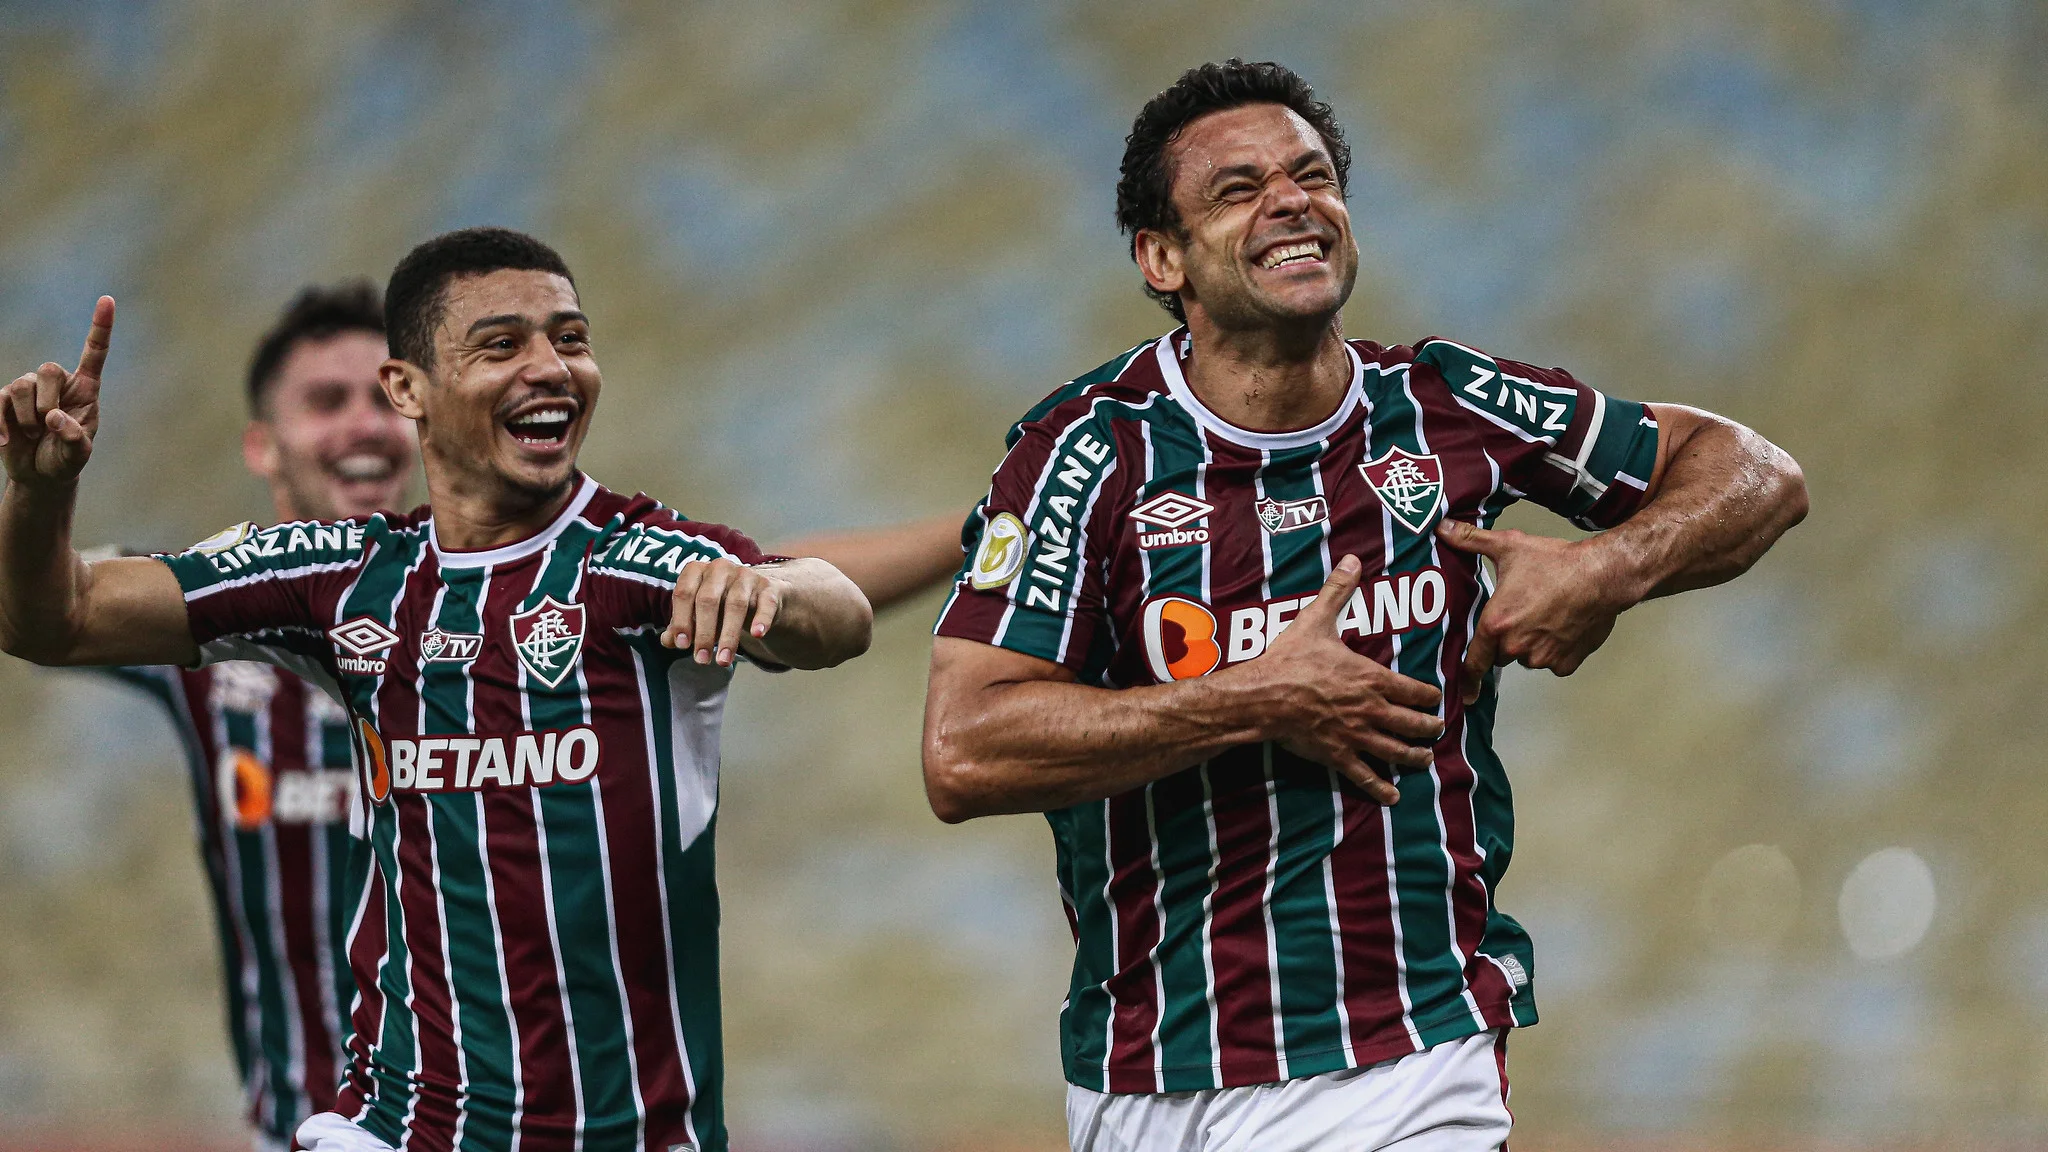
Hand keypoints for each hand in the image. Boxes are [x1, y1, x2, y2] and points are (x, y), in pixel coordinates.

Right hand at [0, 297, 111, 487]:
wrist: (39, 473)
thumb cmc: (65, 460)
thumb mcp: (77, 455)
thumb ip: (73, 438)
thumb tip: (53, 417)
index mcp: (86, 388)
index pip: (94, 352)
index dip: (100, 326)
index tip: (108, 299)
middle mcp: (58, 383)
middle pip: (47, 369)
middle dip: (47, 399)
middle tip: (47, 424)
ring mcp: (29, 389)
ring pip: (21, 384)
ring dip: (26, 416)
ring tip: (33, 435)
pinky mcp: (5, 400)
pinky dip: (3, 423)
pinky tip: (9, 441)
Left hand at [660, 557, 782, 667]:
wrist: (757, 597)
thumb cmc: (718, 606)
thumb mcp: (696, 615)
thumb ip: (680, 627)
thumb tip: (668, 640)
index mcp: (696, 570)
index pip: (684, 593)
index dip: (681, 620)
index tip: (683, 646)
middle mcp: (719, 568)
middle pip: (708, 600)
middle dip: (704, 633)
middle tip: (702, 660)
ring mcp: (745, 575)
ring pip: (736, 604)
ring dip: (729, 635)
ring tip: (723, 660)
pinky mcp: (768, 587)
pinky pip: (766, 602)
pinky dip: (762, 618)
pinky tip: (758, 634)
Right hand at [1243, 555, 1445, 804]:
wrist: (1262, 697)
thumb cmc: (1290, 660)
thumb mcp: (1315, 620)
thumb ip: (1338, 591)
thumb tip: (1352, 559)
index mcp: (1371, 678)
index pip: (1413, 689)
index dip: (1428, 695)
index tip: (1436, 698)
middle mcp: (1371, 710)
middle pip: (1412, 723)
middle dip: (1429, 727)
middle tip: (1437, 730)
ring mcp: (1356, 736)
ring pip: (1396, 751)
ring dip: (1414, 756)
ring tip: (1424, 758)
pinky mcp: (1337, 755)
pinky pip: (1365, 775)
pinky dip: (1381, 788)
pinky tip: (1393, 796)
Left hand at [1435, 518, 1632, 702]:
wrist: (1602, 576)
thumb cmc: (1556, 563)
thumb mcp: (1509, 547)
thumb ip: (1471, 541)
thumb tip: (1443, 528)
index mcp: (1496, 625)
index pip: (1473, 662)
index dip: (1467, 677)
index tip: (1465, 692)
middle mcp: (1516, 647)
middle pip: (1501, 654)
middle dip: (1506, 640)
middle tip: (1521, 615)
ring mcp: (1542, 657)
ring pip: (1528, 658)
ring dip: (1532, 644)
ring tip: (1545, 616)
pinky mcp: (1566, 663)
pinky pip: (1554, 662)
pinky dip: (1556, 650)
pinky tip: (1563, 626)